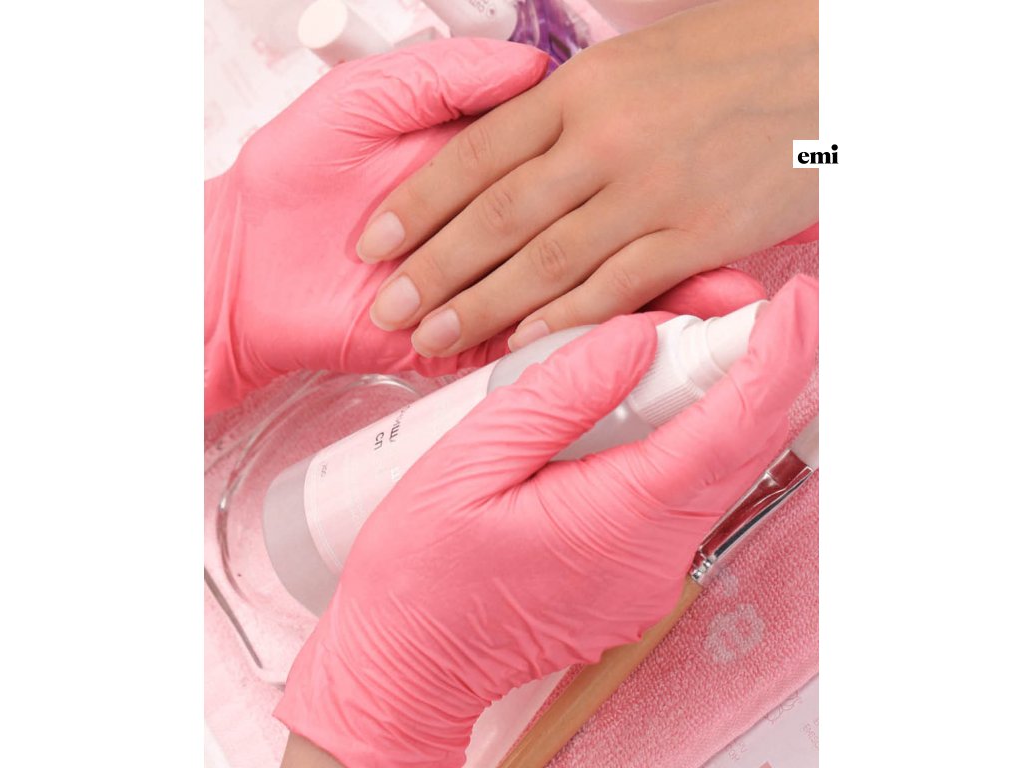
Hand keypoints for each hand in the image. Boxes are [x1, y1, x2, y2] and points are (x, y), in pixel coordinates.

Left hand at [204, 40, 548, 414]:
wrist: (247, 269)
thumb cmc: (291, 178)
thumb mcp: (360, 99)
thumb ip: (440, 77)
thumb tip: (528, 65)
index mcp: (472, 158)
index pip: (539, 151)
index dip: (559, 145)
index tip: (573, 141)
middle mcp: (484, 220)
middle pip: (549, 222)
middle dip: (547, 222)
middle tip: (544, 217)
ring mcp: (479, 280)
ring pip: (544, 285)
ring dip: (544, 285)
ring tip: (551, 275)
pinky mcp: (466, 336)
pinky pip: (516, 343)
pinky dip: (532, 338)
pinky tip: (536, 327)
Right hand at [275, 275, 818, 766]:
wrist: (409, 663)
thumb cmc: (423, 570)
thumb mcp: (472, 462)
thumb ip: (561, 394)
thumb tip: (637, 337)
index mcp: (619, 516)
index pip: (730, 428)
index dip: (776, 357)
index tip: (800, 303)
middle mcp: (656, 554)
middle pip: (739, 446)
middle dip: (750, 369)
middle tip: (725, 309)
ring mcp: (653, 574)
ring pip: (715, 471)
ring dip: (710, 405)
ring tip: (666, 353)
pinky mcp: (639, 578)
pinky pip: (683, 499)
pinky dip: (679, 444)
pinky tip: (634, 416)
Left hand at [358, 0, 817, 357]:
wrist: (832, 64)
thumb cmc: (734, 57)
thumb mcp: (633, 60)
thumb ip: (566, 107)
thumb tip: (505, 148)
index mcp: (582, 88)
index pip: (476, 153)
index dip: (418, 204)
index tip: (377, 241)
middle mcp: (607, 140)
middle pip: (498, 217)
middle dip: (434, 269)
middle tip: (388, 309)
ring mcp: (653, 192)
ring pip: (547, 261)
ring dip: (483, 306)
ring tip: (433, 338)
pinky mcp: (698, 236)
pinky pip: (616, 287)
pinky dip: (564, 319)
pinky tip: (522, 343)